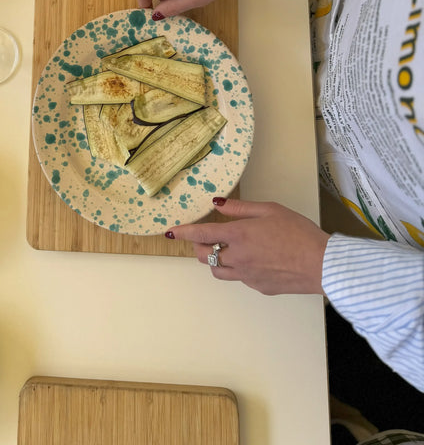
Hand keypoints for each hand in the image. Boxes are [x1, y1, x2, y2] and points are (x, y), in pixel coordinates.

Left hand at [166, 198, 329, 294]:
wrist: (321, 264)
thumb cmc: (298, 232)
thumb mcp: (270, 210)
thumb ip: (241, 208)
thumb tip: (218, 204)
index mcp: (239, 235)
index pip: (201, 235)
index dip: (183, 233)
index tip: (171, 232)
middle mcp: (237, 257)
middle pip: (204, 255)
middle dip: (198, 246)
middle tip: (204, 238)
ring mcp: (246, 275)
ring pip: (217, 271)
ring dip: (214, 260)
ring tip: (223, 250)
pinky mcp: (258, 287)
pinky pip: (238, 278)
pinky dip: (237, 269)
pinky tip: (251, 261)